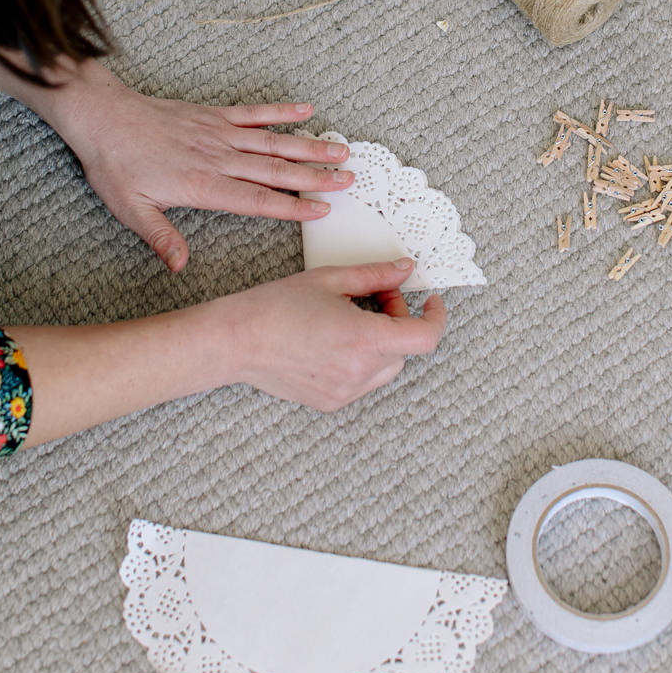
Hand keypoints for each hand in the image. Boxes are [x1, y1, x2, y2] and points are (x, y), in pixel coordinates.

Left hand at [52, 70, 354, 270]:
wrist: (102, 117)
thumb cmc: (115, 165)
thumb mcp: (130, 210)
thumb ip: (161, 237)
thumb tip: (180, 267)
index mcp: (202, 185)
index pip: (256, 199)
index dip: (291, 207)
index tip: (322, 210)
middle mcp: (218, 157)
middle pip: (275, 170)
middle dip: (315, 177)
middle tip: (348, 180)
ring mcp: (218, 132)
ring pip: (272, 141)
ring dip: (308, 146)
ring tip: (340, 150)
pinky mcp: (213, 115)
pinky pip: (253, 113)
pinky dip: (281, 111)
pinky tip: (306, 110)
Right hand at [220, 259, 447, 410]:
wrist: (235, 341)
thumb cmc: (276, 306)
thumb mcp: (330, 280)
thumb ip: (374, 275)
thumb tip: (404, 270)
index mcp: (363, 340)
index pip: (424, 338)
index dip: (436, 317)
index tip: (430, 302)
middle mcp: (358, 372)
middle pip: (405, 349)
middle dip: (398, 319)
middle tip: (374, 296)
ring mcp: (345, 392)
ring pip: (387, 367)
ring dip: (382, 342)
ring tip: (351, 317)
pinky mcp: (331, 402)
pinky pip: (363, 381)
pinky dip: (362, 360)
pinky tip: (334, 340)